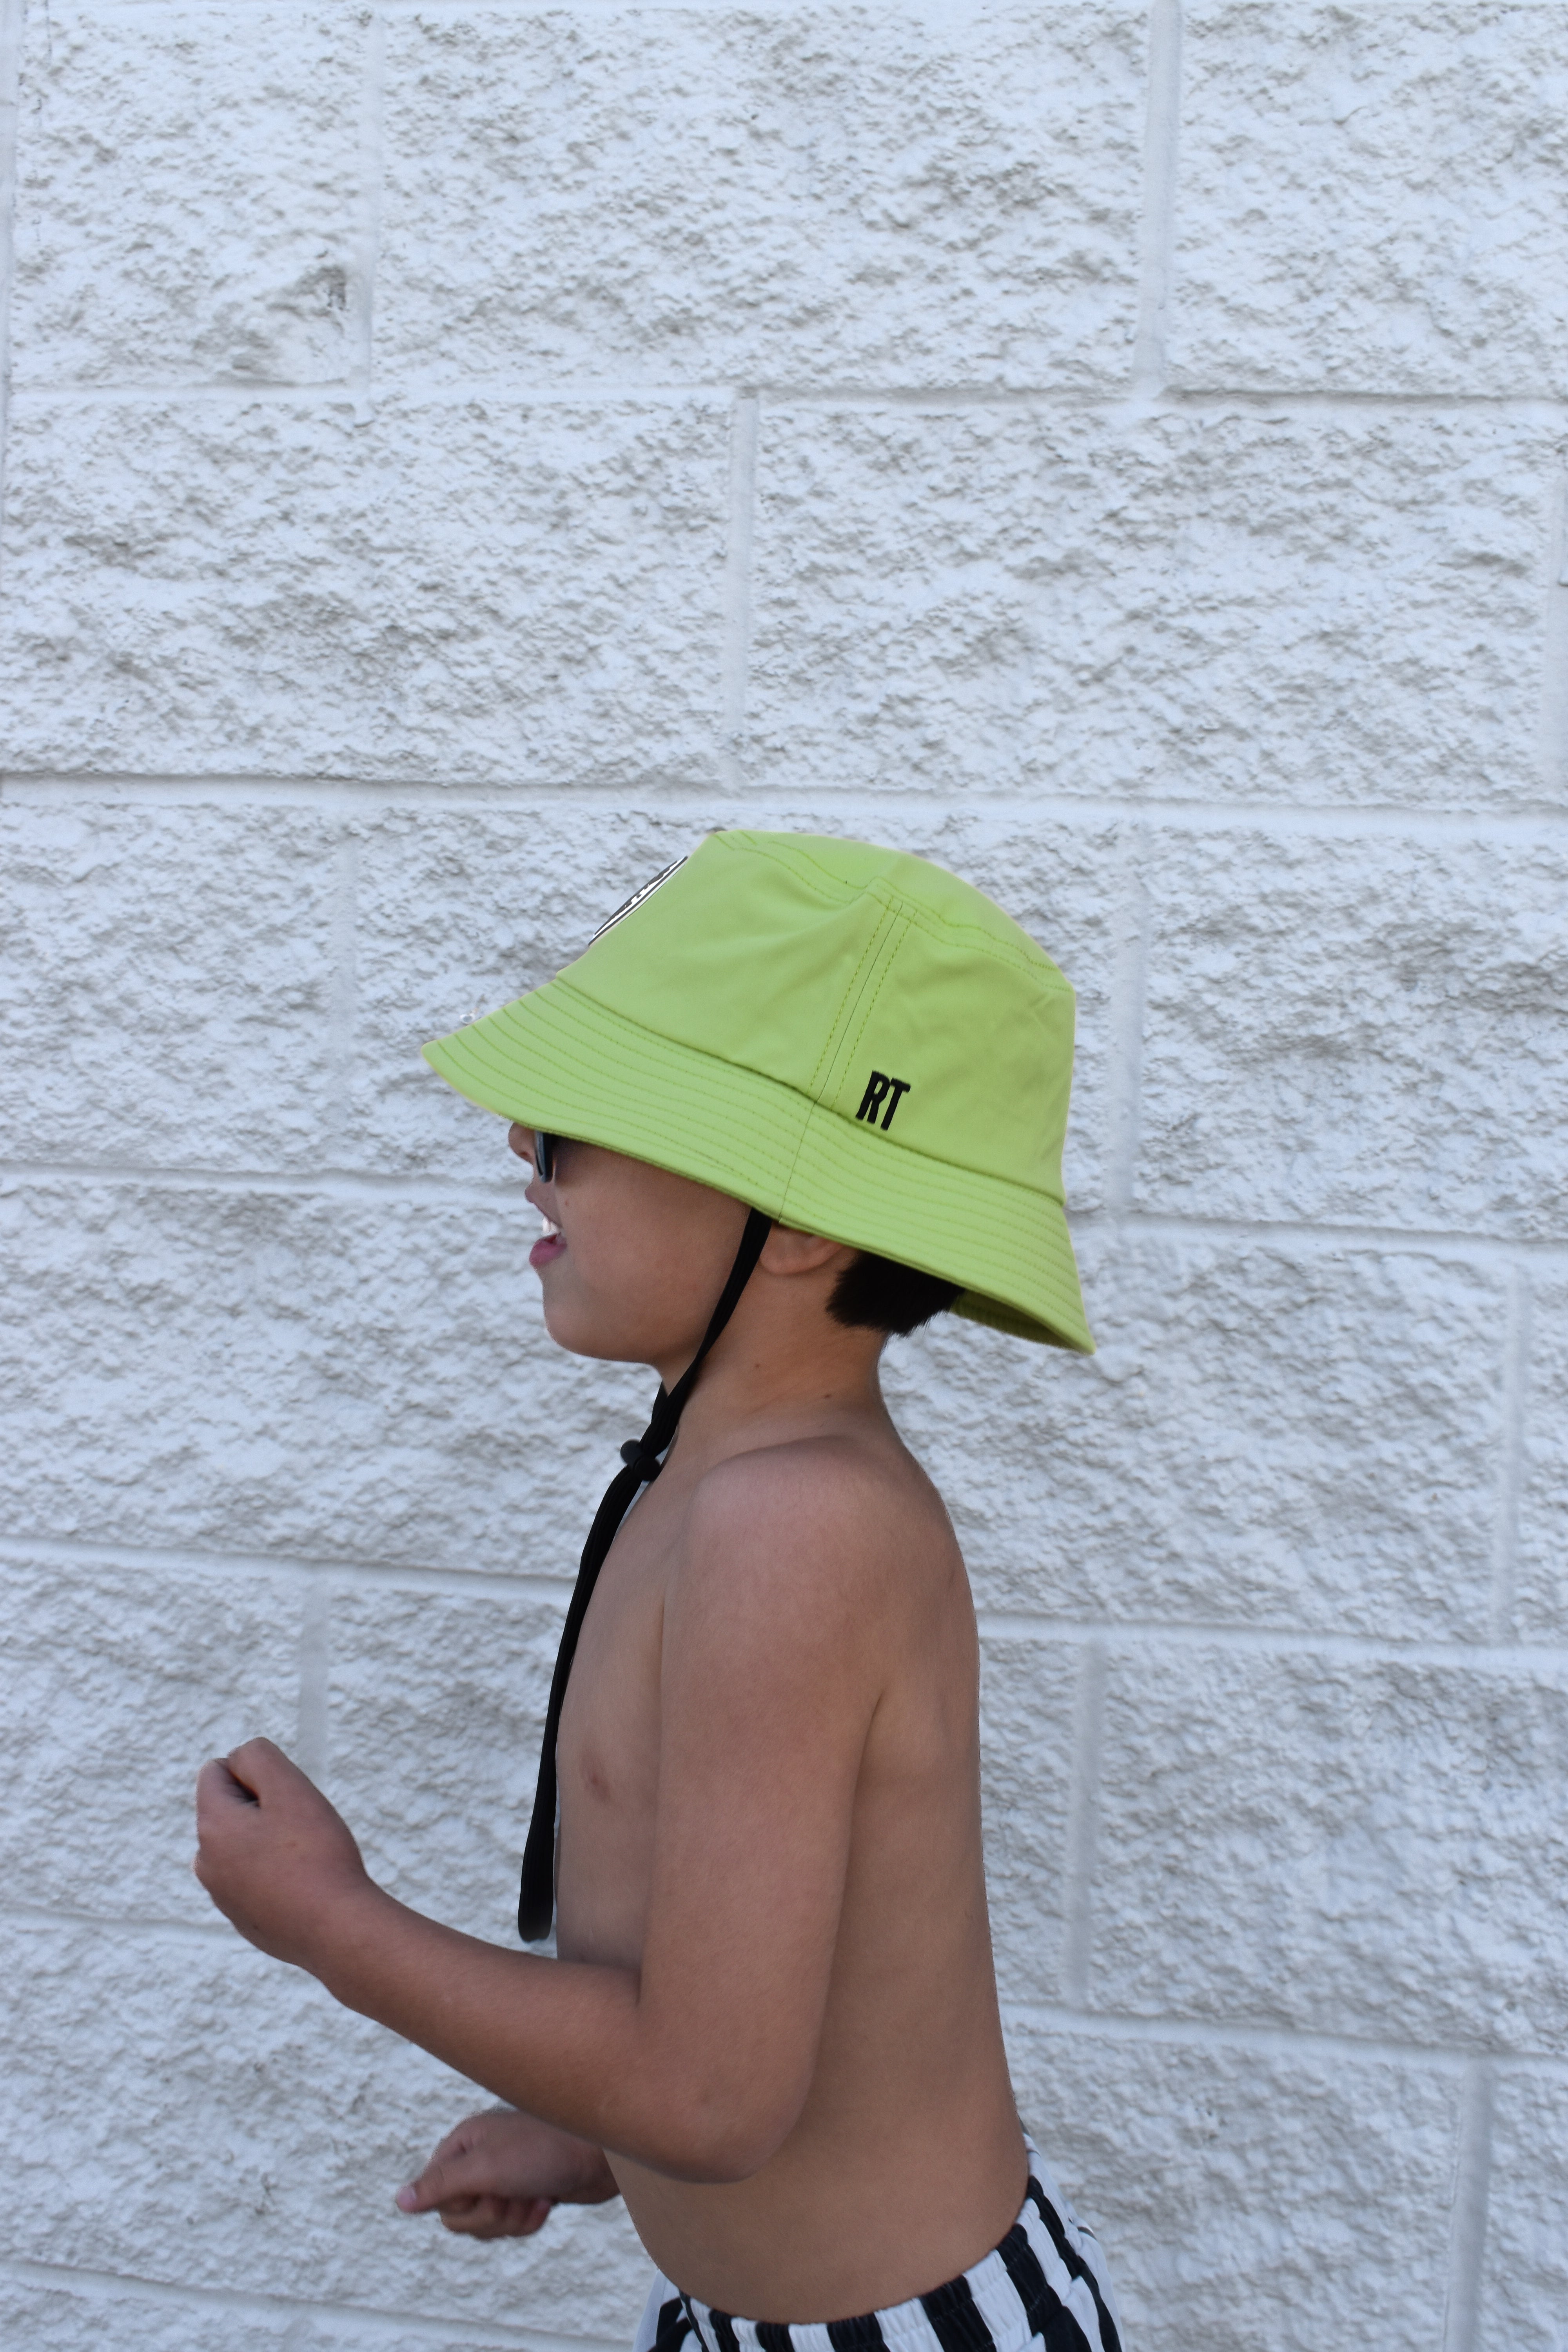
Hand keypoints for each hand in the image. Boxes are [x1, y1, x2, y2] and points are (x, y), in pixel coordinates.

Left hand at [194, 1737, 373, 1971]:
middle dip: (261, 1807)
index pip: (215, 1771)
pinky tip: (303, 1885)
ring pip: (243, 1844)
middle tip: (299, 1827)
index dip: (255, 1774)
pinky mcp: (244, 1919)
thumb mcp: (290, 1788)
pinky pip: (254, 1878)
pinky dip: (275, 1873)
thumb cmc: (317, 1856)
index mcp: (212, 1827)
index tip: (285, 1798)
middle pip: (229, 1808)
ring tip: (303, 1857)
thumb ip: (257, 1757)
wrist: (336, 1930)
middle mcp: (206, 1863)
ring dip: (267, 1840)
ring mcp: (224, 1896)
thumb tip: (237, 1759)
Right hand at [395, 2107, 619, 2238]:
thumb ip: (441, 2185)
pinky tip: (547, 2202)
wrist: (602, 2154)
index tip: (486, 2188)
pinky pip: (511, 2225)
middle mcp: (480, 2158)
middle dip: (491, 2216)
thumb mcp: (486, 2167)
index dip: (463, 2202)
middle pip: (460, 2215)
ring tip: (536, 2196)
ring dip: (512, 2220)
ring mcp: (504, 2175)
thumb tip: (400, 2200)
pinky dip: (529, 2221)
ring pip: (486, 2225)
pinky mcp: (526, 2191)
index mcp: (464, 2143)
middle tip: (513, 2193)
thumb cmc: (545, 2150)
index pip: (437, 2194)